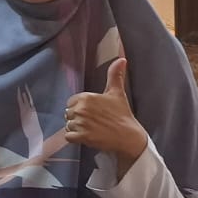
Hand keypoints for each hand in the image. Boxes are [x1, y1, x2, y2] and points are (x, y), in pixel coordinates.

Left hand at [64, 58, 147, 172]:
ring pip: (68, 125)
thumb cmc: (122, 114)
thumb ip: (115, 75)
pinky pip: (68, 137)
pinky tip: (87, 137)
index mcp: (86, 97)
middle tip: (94, 122)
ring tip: (92, 129)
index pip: (71, 102)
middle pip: (68, 114)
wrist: (129, 136)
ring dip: (77, 129)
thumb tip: (121, 59)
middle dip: (78, 118)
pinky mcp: (82, 137)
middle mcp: (81, 109)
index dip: (80, 108)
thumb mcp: (117, 93)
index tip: (93, 112)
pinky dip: (75, 138)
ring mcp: (81, 123)